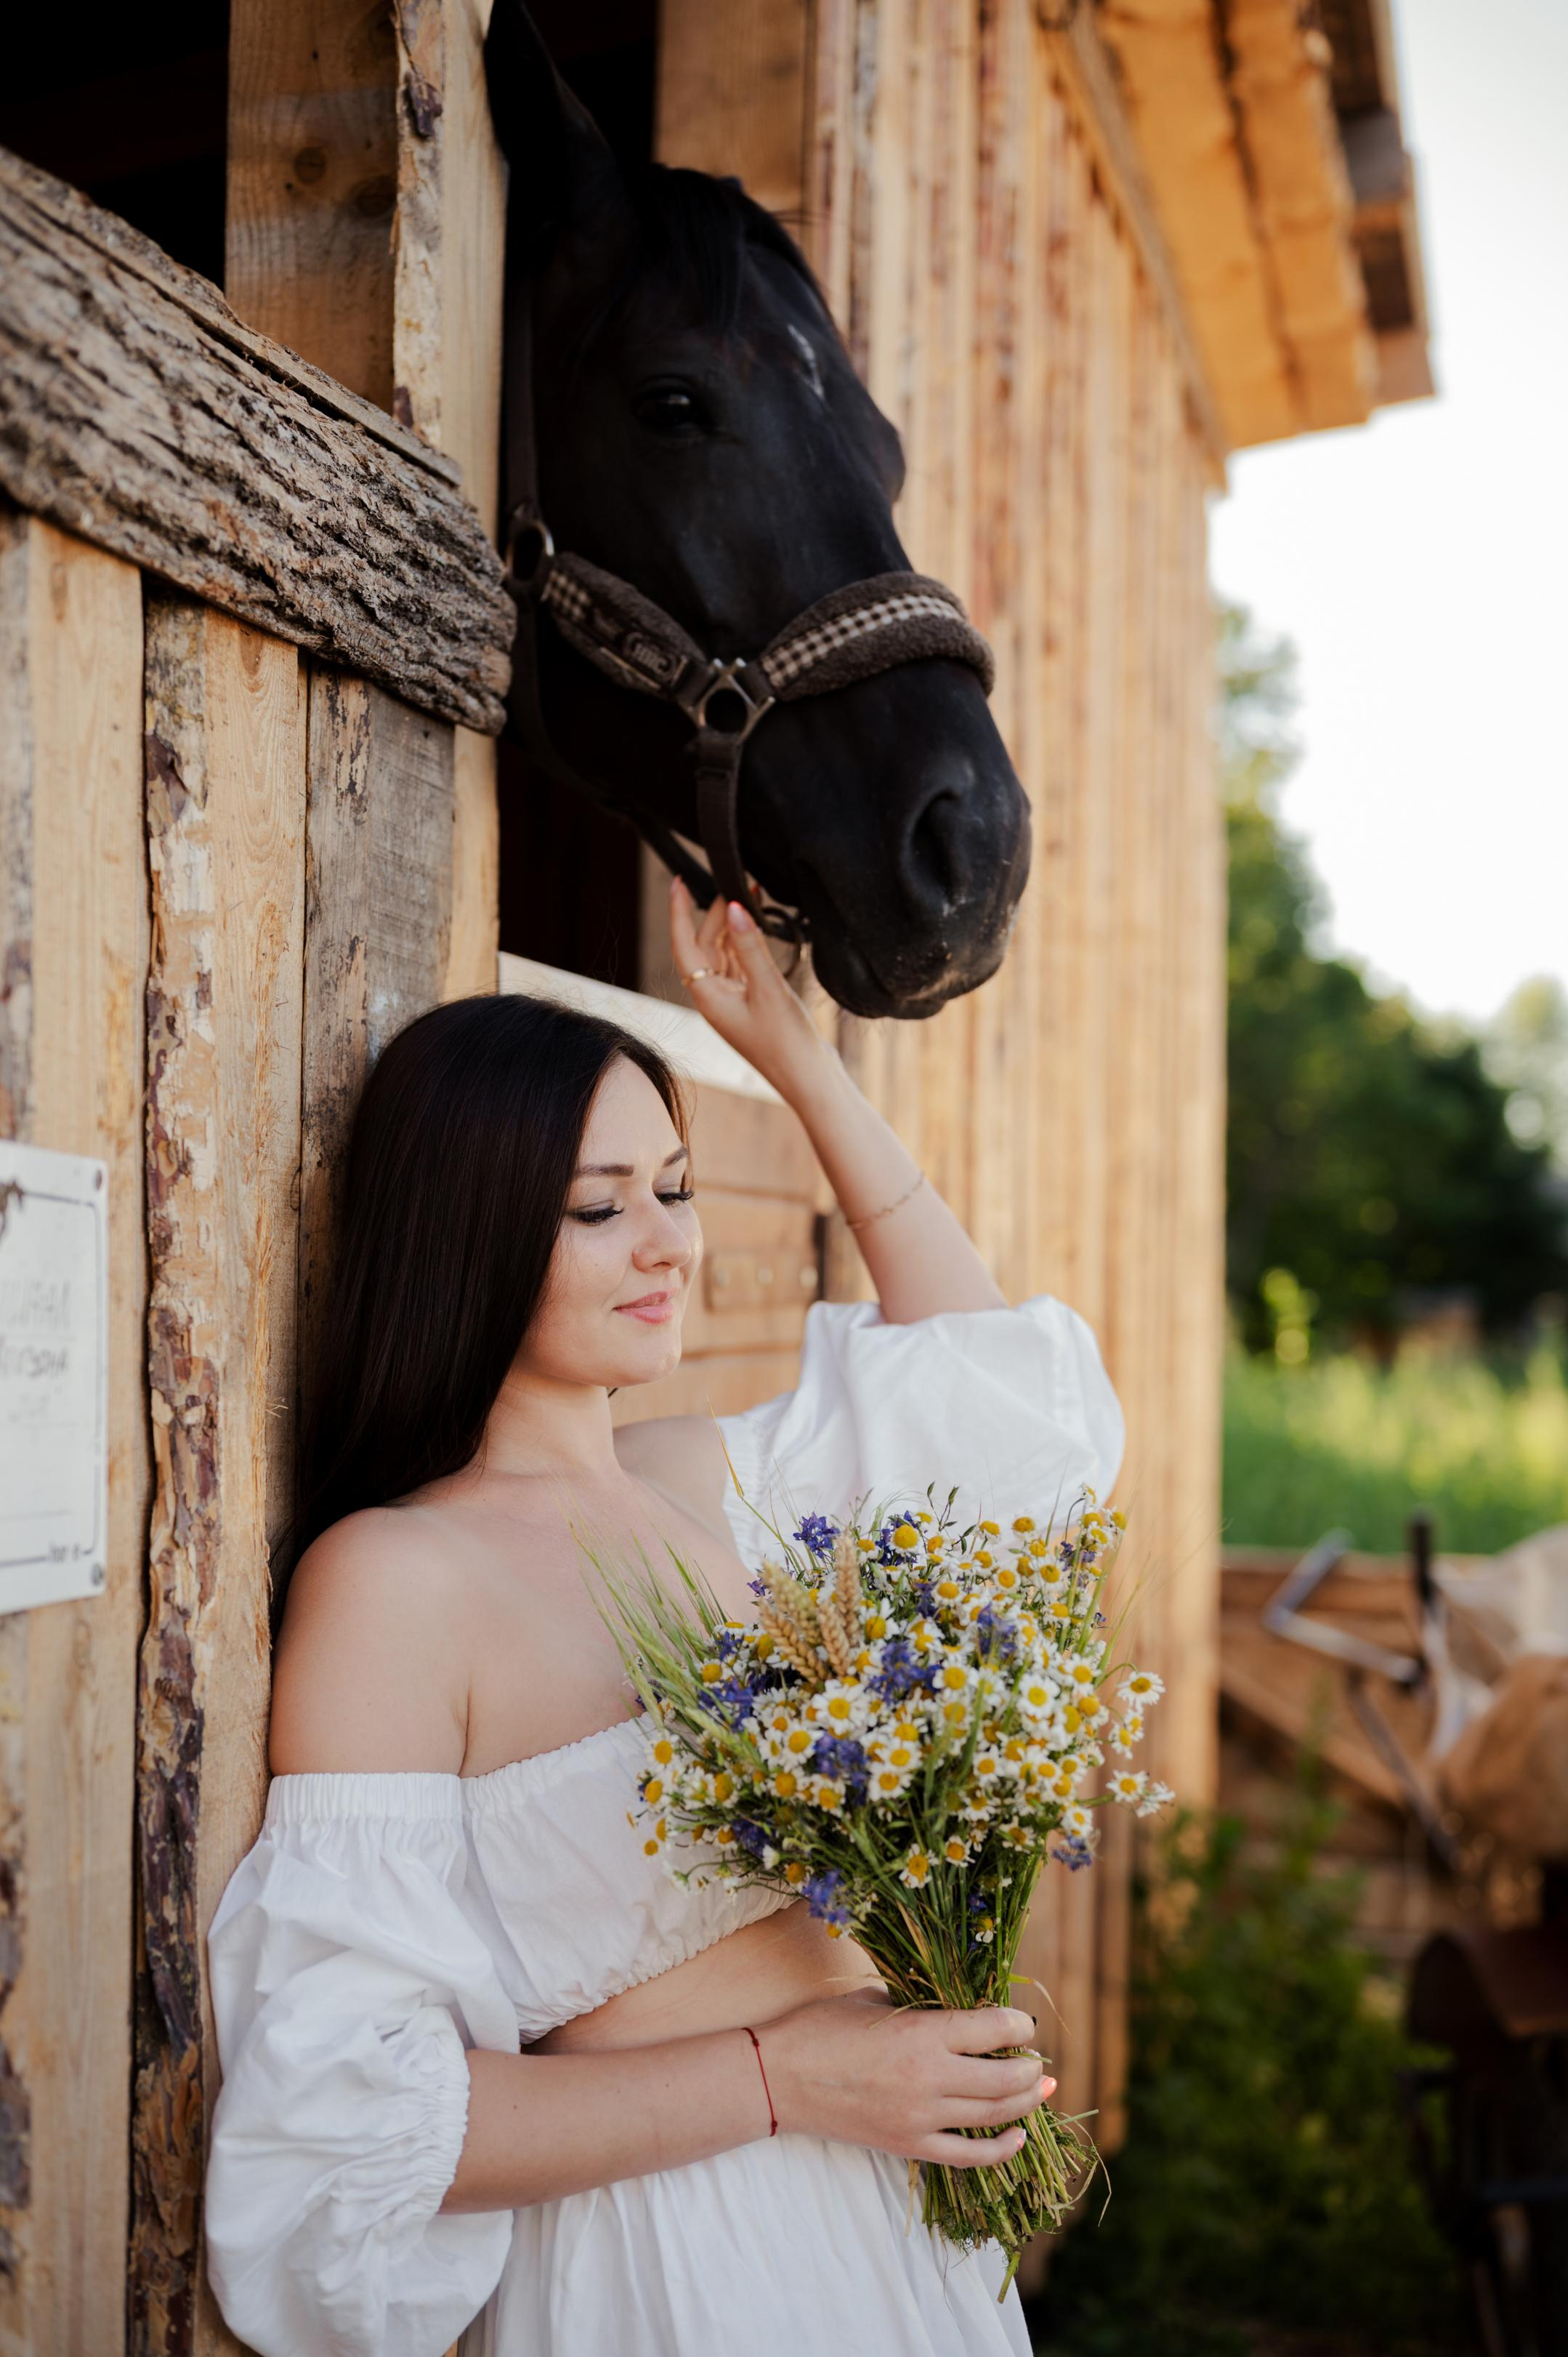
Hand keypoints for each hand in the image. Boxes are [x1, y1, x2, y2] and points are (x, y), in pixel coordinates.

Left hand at [669, 877, 830, 1101]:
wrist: (809, 1080)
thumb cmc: (787, 1042)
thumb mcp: (769, 988)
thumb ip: (750, 945)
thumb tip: (734, 906)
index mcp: (707, 997)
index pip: (684, 945)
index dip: (679, 912)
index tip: (679, 881)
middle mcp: (713, 998)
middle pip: (704, 946)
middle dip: (716, 913)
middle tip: (739, 883)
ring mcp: (731, 1001)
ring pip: (722, 954)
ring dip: (732, 927)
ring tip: (752, 897)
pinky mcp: (750, 1003)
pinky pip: (739, 965)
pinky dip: (745, 944)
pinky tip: (757, 928)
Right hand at [756, 1990, 1051, 2168]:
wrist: (780, 2077)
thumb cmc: (822, 2027)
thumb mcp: (873, 2000)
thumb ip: (917, 2007)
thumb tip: (953, 2008)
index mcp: (922, 2032)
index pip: (993, 2029)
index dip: (1019, 2025)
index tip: (1024, 2024)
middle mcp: (930, 2077)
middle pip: (1004, 2079)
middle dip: (1031, 2069)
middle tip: (1038, 2062)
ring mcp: (921, 2117)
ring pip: (993, 2116)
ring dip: (1025, 2103)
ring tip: (1040, 2090)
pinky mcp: (909, 2146)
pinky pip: (968, 2155)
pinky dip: (1000, 2150)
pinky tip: (1018, 2137)